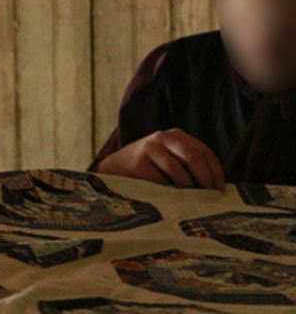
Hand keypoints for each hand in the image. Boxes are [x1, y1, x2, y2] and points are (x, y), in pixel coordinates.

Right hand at [96, 128, 224, 189]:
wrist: (115, 167)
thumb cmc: (150, 167)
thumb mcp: (170, 157)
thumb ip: (188, 163)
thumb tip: (216, 187)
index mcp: (176, 135)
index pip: (204, 152)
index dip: (215, 172)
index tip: (219, 190)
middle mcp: (163, 137)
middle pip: (194, 158)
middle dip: (205, 180)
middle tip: (209, 197)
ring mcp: (149, 148)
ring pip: (178, 170)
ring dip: (188, 188)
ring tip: (190, 200)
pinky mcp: (138, 162)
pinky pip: (161, 180)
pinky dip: (169, 191)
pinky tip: (170, 197)